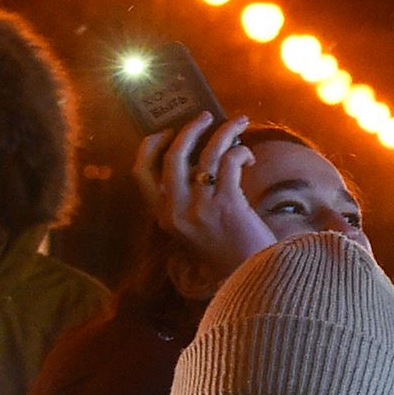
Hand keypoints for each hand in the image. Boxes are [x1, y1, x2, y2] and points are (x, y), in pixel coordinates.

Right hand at [138, 112, 277, 275]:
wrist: (252, 278)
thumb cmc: (228, 251)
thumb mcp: (196, 227)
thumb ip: (190, 198)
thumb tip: (201, 154)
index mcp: (164, 216)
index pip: (141, 173)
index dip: (150, 146)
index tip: (166, 130)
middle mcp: (176, 211)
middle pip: (173, 156)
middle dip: (190, 130)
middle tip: (205, 115)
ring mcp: (200, 208)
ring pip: (206, 154)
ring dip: (223, 132)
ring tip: (238, 122)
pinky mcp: (227, 204)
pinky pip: (229, 163)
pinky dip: (240, 152)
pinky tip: (249, 156)